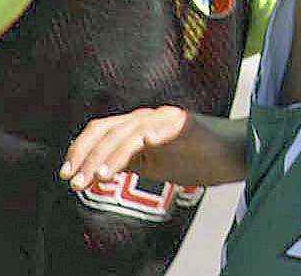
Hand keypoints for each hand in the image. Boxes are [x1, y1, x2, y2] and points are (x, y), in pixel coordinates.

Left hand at [59, 106, 189, 191]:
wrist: (233, 155)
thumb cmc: (195, 159)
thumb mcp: (152, 164)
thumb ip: (126, 161)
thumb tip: (93, 172)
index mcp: (138, 125)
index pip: (101, 130)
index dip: (80, 150)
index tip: (66, 175)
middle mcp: (150, 117)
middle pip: (110, 129)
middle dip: (89, 157)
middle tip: (77, 183)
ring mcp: (169, 119)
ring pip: (132, 132)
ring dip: (113, 155)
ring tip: (101, 177)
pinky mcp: (190, 126)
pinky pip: (169, 127)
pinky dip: (157, 133)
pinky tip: (147, 143)